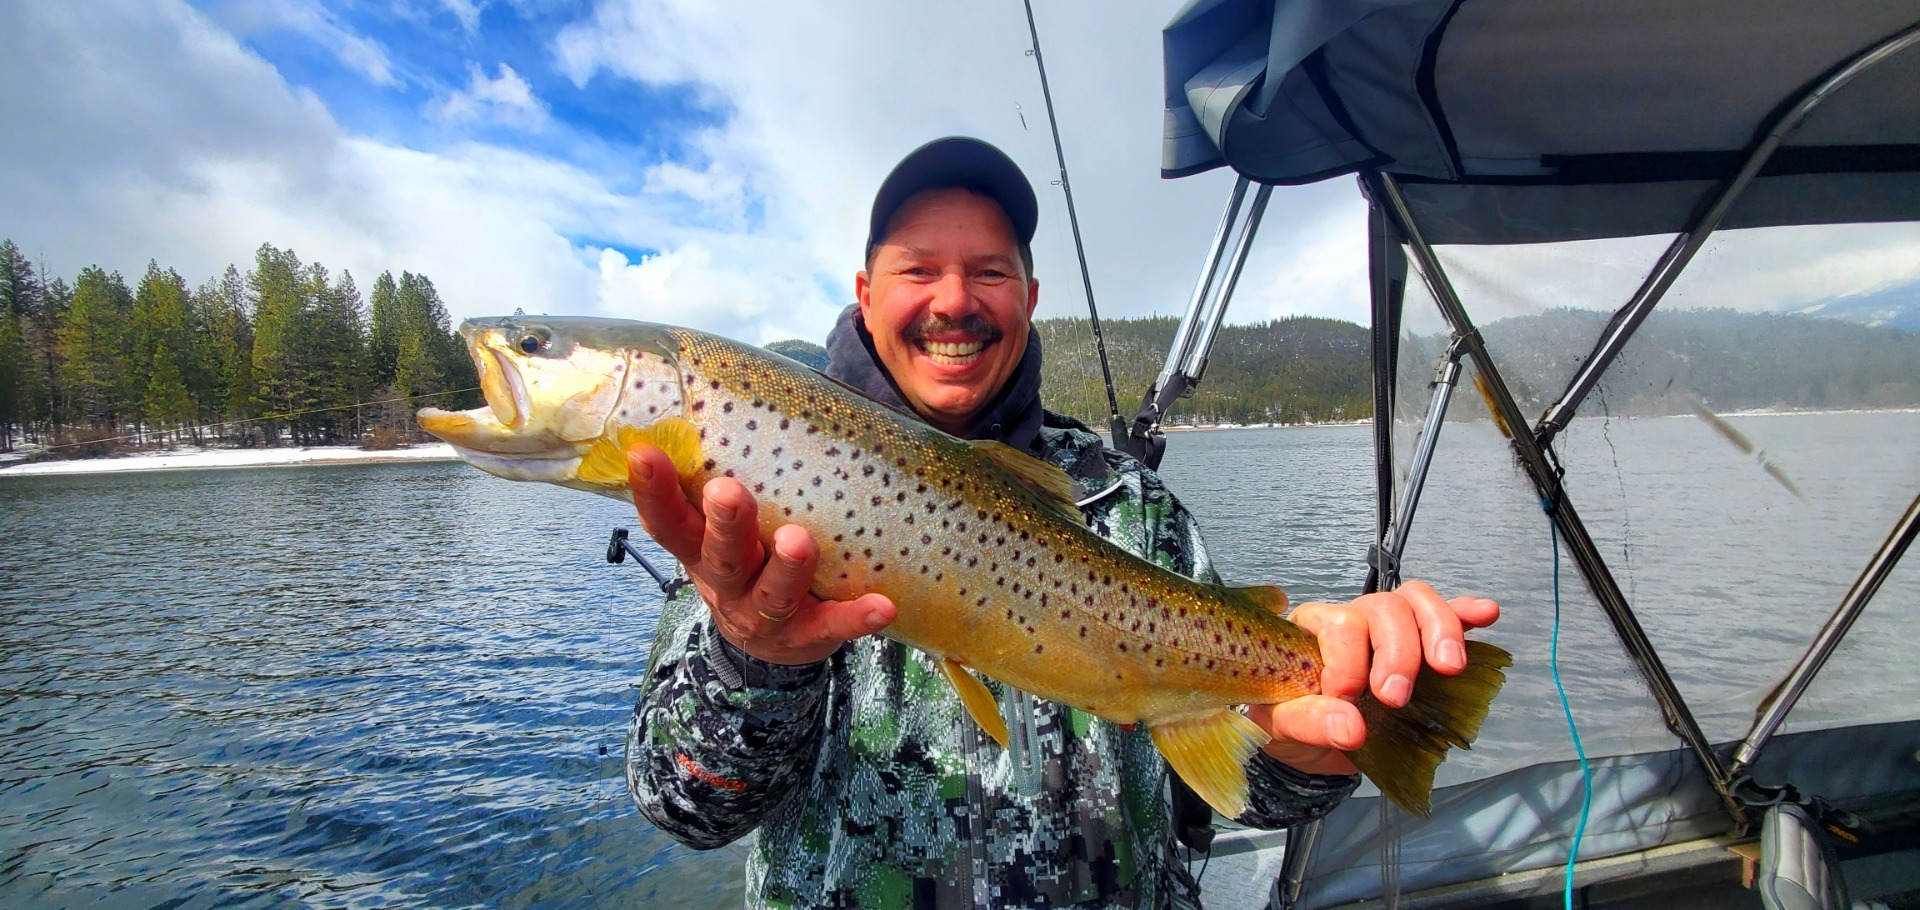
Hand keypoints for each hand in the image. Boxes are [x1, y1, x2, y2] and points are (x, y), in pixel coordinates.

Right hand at [626, 444, 896, 665]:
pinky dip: (855, 616)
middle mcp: (726, 585)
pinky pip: (832, 626)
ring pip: (774, 593)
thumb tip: (732, 397)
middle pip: (720, 556)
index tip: (644, 453)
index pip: (666, 522)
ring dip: (787, 567)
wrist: (767, 649)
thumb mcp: (718, 535)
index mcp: (699, 552)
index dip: (653, 492)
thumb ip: (718, 485)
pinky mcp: (807, 637)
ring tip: (799, 541)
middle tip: (727, 492)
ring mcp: (764, 615)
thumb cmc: (747, 563)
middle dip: (725, 524)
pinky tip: (883, 605)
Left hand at [1248, 580, 1498, 774]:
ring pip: (1416, 601)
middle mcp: (1352, 617)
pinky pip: (1446, 615)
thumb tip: (1351, 727)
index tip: (1345, 699)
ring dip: (1438, 629)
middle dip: (1398, 652)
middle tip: (1395, 698)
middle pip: (1384, 607)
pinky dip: (1465, 613)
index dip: (1347, 661)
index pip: (1339, 624)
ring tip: (1449, 667)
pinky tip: (1485, 614)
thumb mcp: (1281, 727)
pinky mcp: (1420, 643)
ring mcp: (1388, 627)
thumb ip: (1310, 723)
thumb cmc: (1292, 724)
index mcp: (1311, 629)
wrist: (1313, 743)